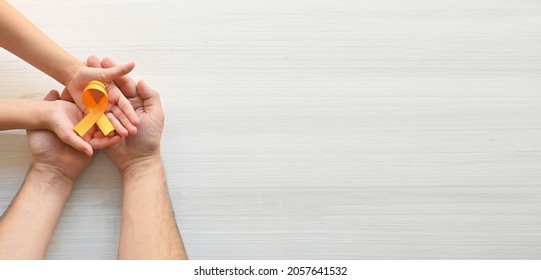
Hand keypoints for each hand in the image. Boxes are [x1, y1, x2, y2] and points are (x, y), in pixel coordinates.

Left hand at [28, 90, 120, 182]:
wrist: (48, 168)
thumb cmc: (42, 147)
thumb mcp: (42, 123)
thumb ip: (48, 107)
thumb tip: (54, 90)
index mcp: (71, 119)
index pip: (86, 108)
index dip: (95, 102)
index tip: (104, 94)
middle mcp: (81, 127)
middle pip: (97, 117)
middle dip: (108, 114)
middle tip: (119, 108)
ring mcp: (87, 137)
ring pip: (103, 129)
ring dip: (113, 127)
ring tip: (123, 123)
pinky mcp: (91, 148)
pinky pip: (103, 142)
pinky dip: (110, 140)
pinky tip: (117, 136)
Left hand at [63, 58, 139, 136]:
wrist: (72, 77)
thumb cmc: (88, 73)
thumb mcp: (104, 73)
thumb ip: (118, 70)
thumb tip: (134, 63)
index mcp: (115, 94)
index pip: (125, 105)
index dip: (131, 113)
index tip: (137, 122)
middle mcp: (110, 102)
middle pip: (120, 115)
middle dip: (127, 123)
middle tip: (134, 132)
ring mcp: (102, 109)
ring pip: (111, 120)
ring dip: (118, 127)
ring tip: (125, 135)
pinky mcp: (93, 113)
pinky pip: (99, 122)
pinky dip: (104, 128)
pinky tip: (110, 136)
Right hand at [86, 56, 163, 172]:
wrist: (138, 160)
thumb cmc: (150, 137)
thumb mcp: (155, 115)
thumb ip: (150, 97)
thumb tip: (140, 80)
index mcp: (136, 101)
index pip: (124, 83)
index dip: (115, 71)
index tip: (104, 59)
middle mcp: (122, 105)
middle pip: (110, 87)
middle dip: (100, 73)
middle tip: (88, 59)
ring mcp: (111, 114)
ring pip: (100, 96)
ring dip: (90, 83)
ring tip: (79, 70)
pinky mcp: (102, 124)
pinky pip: (94, 112)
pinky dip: (86, 102)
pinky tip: (76, 89)